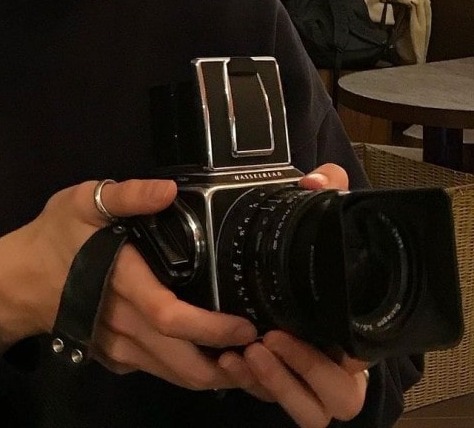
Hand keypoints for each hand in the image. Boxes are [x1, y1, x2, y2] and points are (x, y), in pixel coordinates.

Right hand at [0, 178, 257, 389]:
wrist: (16, 280)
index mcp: (121, 283)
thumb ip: (126, 195)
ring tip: (248, 357)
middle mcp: (124, 324)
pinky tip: (210, 354)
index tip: (248, 325)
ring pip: (174, 375)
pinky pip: (158, 371)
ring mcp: (118, 348)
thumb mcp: (84, 201)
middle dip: (229, 368)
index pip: (171, 317)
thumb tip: (168, 190)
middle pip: (183, 363)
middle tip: (265, 352)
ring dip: (214, 374)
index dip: (212, 328)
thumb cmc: (55, 236)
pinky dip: (188, 369)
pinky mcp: (114, 358)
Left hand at [215, 162, 366, 426]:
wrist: (294, 265)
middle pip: (334, 398)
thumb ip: (327, 189)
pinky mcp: (273, 379)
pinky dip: (249, 385)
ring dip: (274, 385)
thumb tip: (317, 179)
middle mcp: (330, 362)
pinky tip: (229, 361)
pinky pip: (266, 398)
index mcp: (349, 333)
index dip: (338, 361)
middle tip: (271, 340)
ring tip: (246, 353)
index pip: (355, 364)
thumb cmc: (316, 252)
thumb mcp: (320, 214)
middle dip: (303, 374)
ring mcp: (300, 375)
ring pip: (302, 407)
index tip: (313, 336)